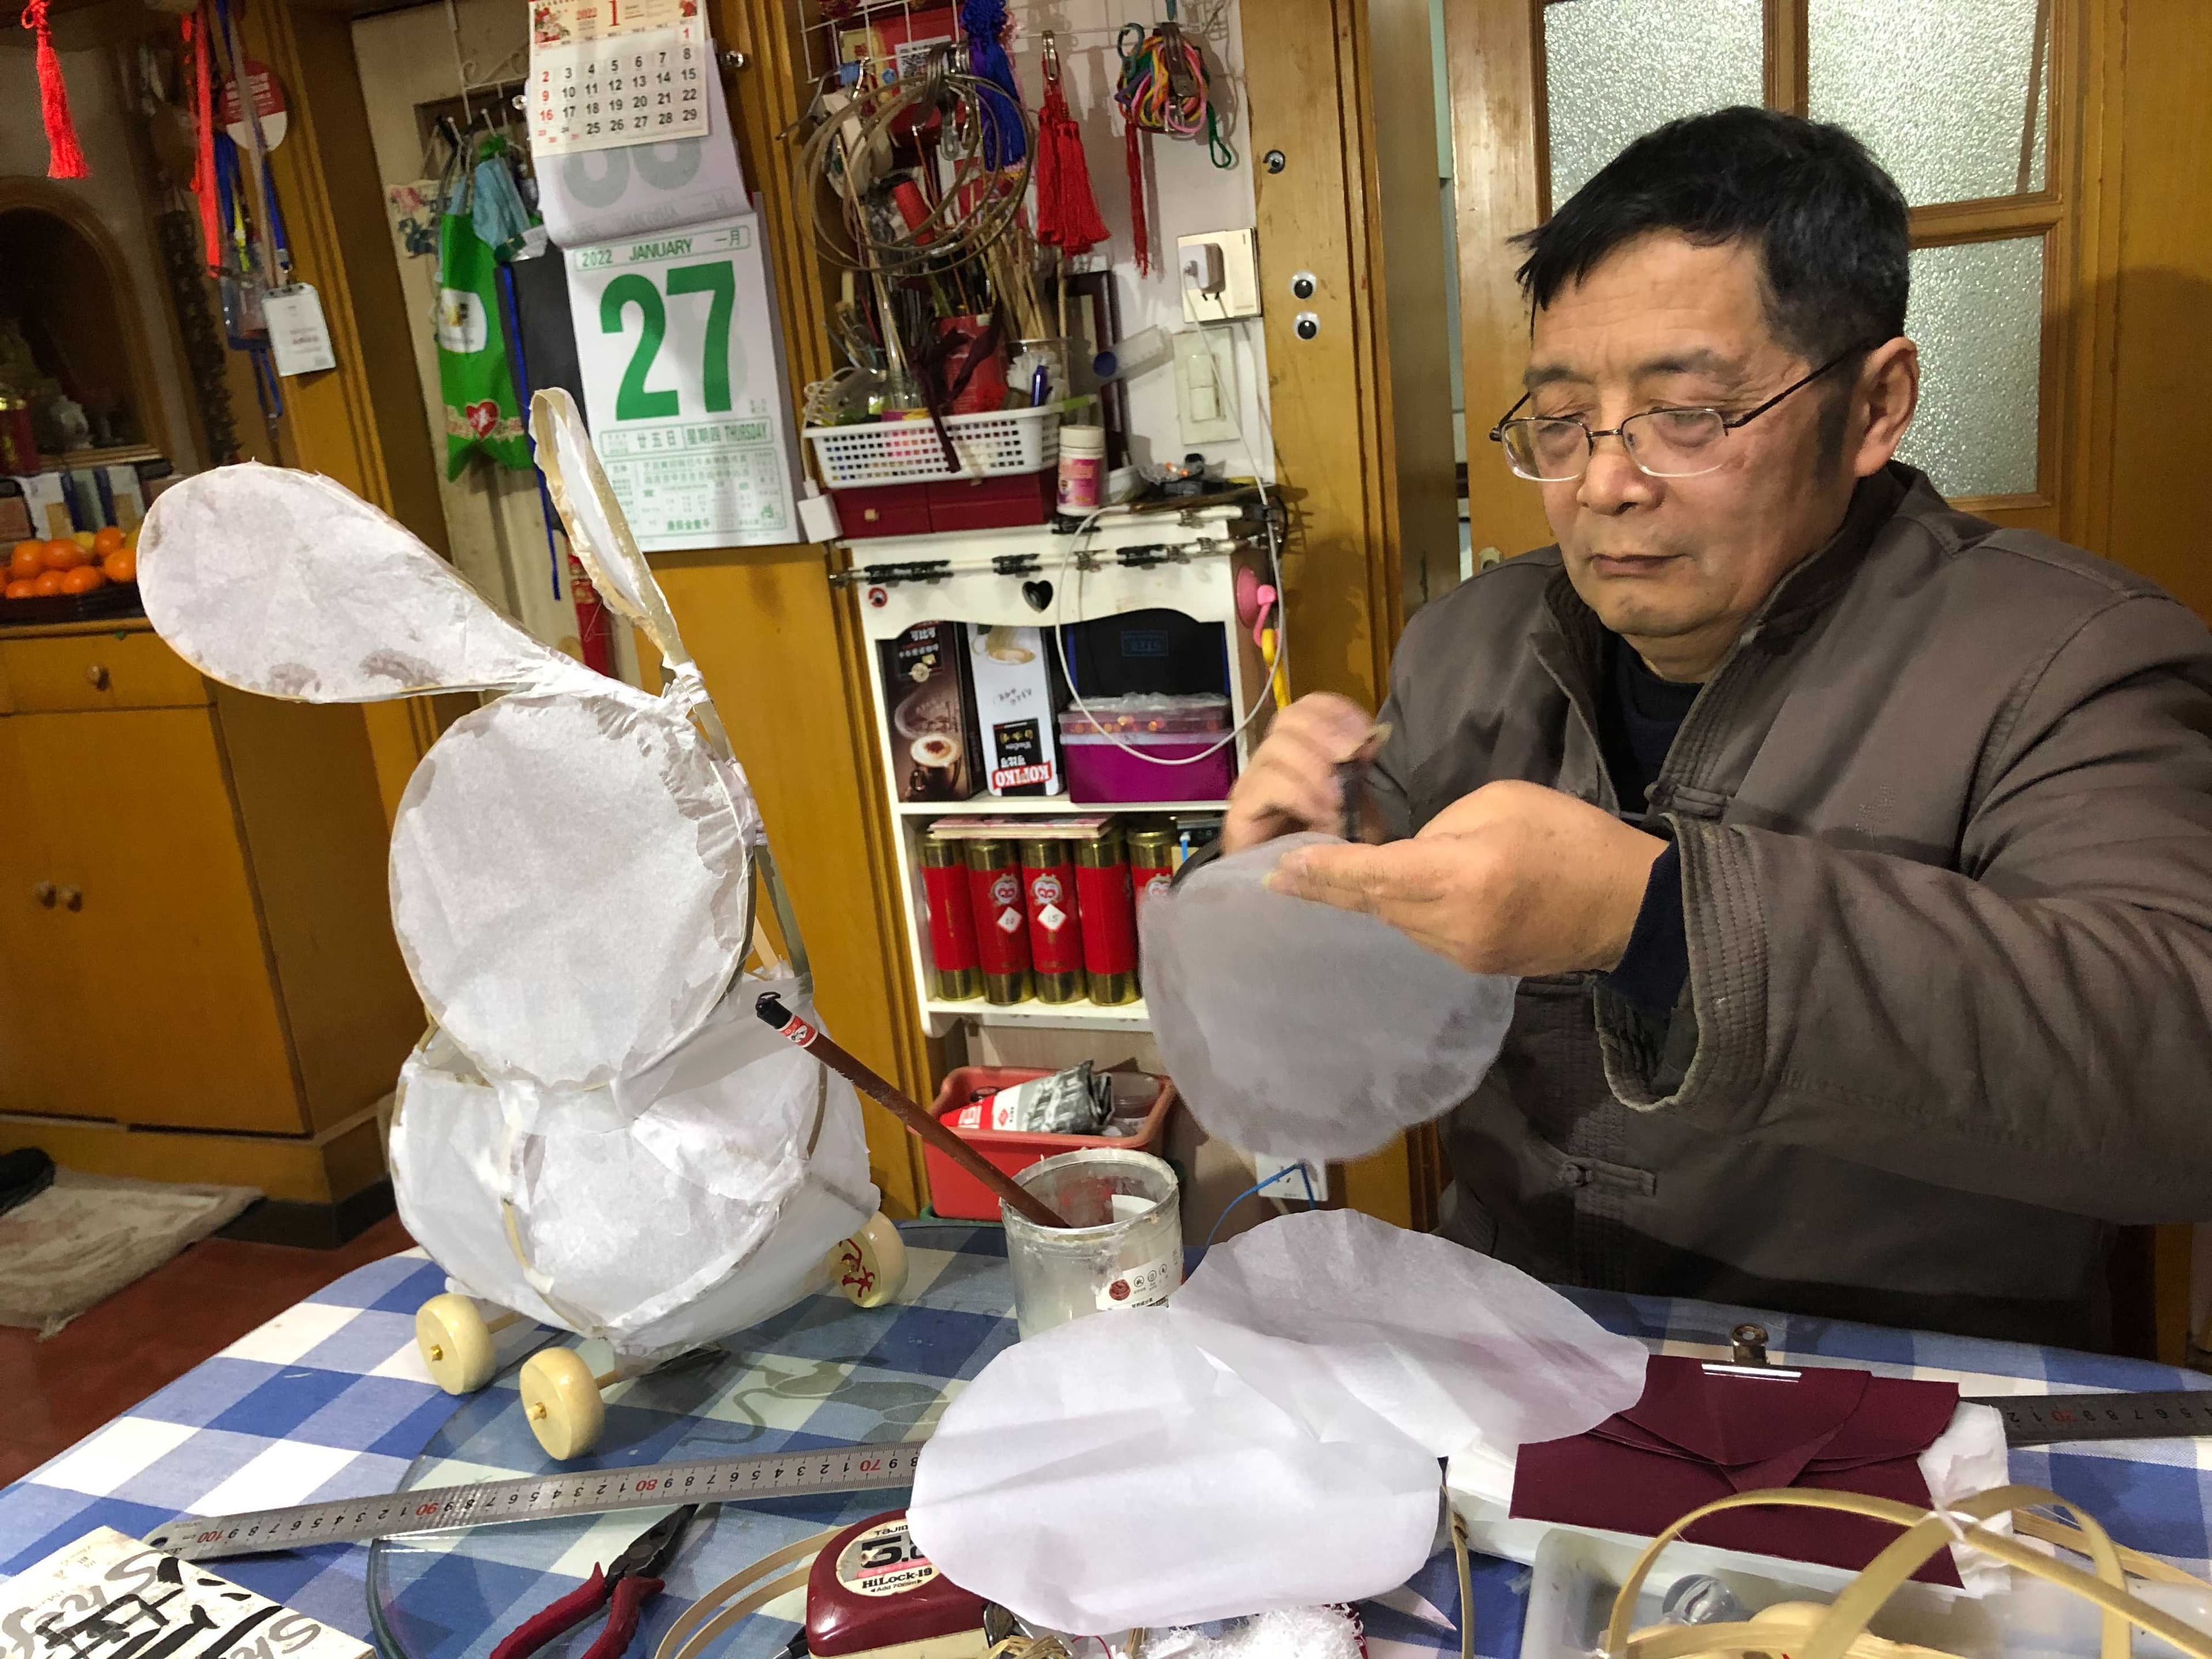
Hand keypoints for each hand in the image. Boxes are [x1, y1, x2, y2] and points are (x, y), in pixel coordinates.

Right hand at [1220, 693, 1378, 853]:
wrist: (1305, 898)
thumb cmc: (1334, 854)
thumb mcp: (1359, 806)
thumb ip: (1361, 772)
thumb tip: (1372, 738)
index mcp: (1298, 753)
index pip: (1305, 707)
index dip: (1334, 712)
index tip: (1365, 734)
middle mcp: (1270, 763)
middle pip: (1288, 720)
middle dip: (1327, 736)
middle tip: (1353, 764)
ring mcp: (1253, 787)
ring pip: (1277, 748)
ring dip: (1315, 771)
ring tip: (1337, 803)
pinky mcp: (1241, 814)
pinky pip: (1267, 785)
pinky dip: (1299, 795)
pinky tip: (1320, 815)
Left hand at [1264, 780, 1666, 975]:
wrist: (1632, 905)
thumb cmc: (1572, 838)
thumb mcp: (1501, 803)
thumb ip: (1440, 829)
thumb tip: (1407, 853)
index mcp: (1463, 876)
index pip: (1374, 874)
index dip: (1323, 873)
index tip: (1279, 870)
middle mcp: (1454, 924)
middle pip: (1375, 903)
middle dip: (1328, 888)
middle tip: (1281, 876)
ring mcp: (1464, 953)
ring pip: (1396, 921)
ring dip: (1368, 897)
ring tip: (1333, 876)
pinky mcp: (1476, 965)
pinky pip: (1422, 933)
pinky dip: (1403, 911)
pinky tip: (1393, 893)